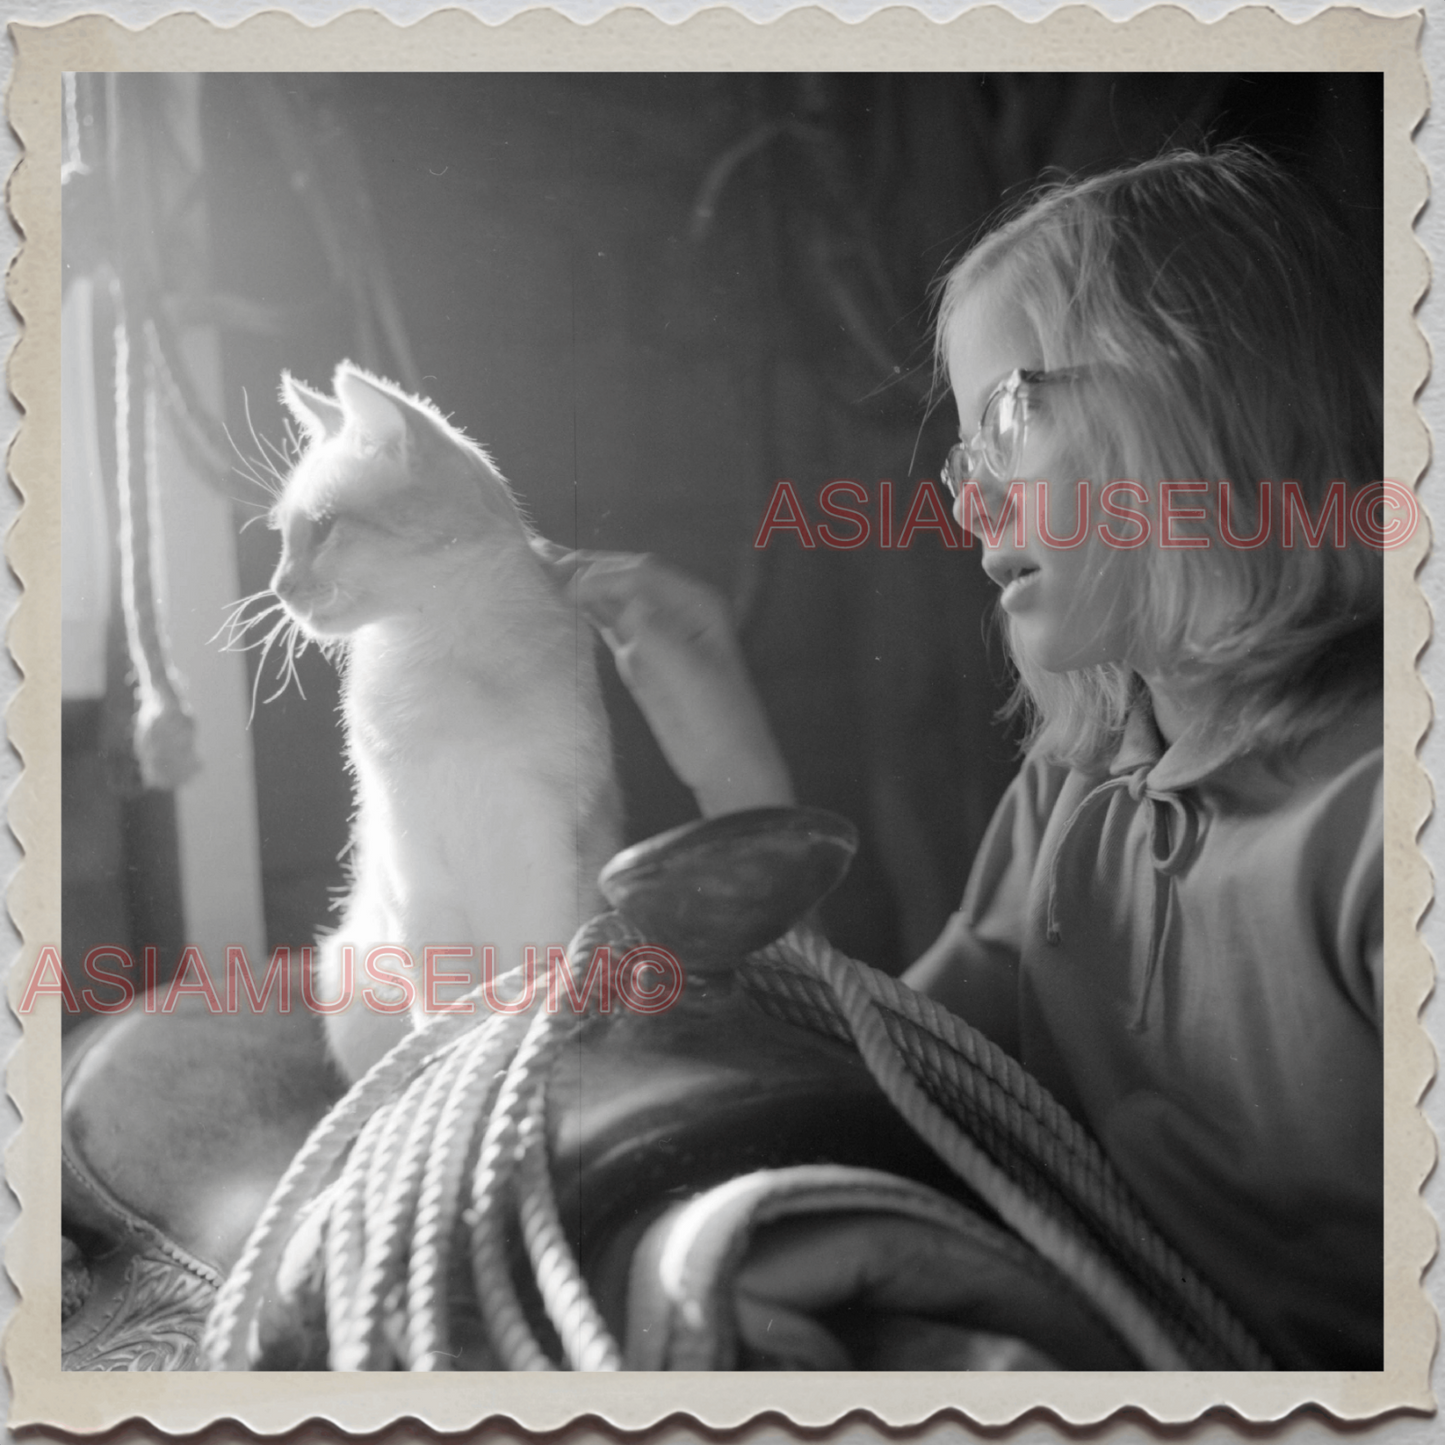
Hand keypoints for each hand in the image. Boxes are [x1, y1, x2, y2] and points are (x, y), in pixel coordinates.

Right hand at [535, 543, 793, 815]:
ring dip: (579, 582)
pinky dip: (586, 609)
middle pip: (624, 577)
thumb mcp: (681, 668)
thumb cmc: (713, 715)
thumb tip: (605, 593)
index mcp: (696, 602)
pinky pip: (611, 622)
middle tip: (536, 555)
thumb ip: (645, 627)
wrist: (724, 763)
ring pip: (614, 596)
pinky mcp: (642, 654)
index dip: (602, 574)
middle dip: (584, 567)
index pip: (641, 574)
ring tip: (538, 565)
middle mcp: (677, 608)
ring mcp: (658, 630)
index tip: (563, 584)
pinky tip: (562, 599)